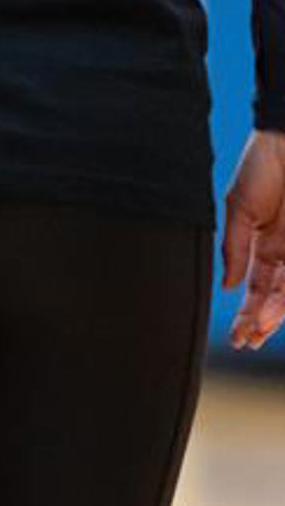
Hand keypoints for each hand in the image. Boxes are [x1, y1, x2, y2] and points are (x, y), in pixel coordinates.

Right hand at [221, 128, 284, 348]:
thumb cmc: (262, 164)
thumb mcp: (238, 208)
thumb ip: (234, 248)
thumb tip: (229, 285)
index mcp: (264, 243)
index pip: (255, 287)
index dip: (248, 312)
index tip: (239, 336)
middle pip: (275, 295)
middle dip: (262, 320)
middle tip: (249, 341)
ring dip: (277, 312)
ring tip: (261, 330)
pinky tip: (277, 308)